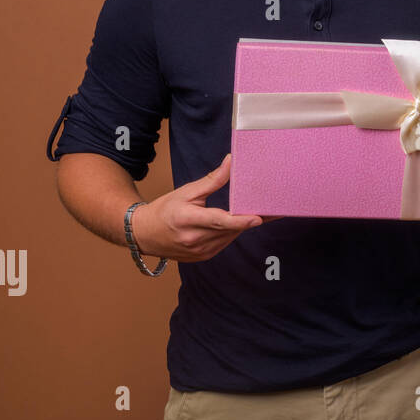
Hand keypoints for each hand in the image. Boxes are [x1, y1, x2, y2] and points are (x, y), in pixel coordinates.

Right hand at [131, 154, 274, 261]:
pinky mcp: (204, 257)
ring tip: (262, 211)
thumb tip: (231, 162)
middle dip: (251, 217)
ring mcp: (200, 251)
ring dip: (243, 225)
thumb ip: (212, 180)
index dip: (240, 220)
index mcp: (188, 220)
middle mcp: (195, 239)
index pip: (219, 221)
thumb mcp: (186, 191)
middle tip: (274, 207)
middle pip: (230, 229)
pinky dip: (233, 232)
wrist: (144, 234)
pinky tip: (240, 221)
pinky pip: (225, 242)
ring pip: (231, 236)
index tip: (258, 218)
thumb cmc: (165, 210)